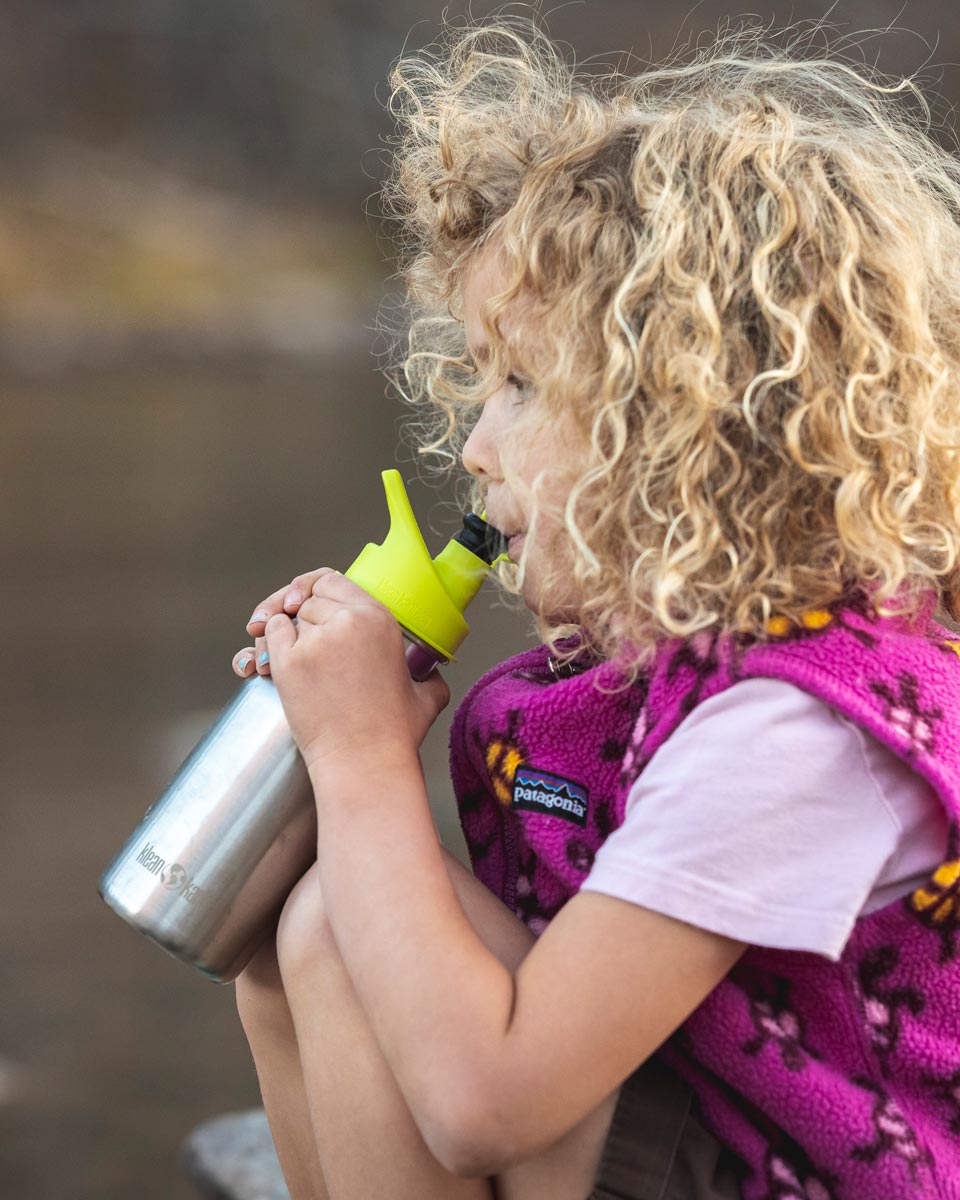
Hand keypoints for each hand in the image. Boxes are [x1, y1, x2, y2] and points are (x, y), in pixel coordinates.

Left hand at [240, 568, 450, 772]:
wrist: (363, 762)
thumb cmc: (393, 736)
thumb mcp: (425, 696)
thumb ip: (428, 675)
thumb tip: (430, 672)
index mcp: (380, 619)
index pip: (335, 581)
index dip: (321, 592)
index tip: (315, 605)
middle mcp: (348, 621)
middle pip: (310, 599)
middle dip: (305, 616)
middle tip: (306, 641)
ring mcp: (316, 640)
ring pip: (290, 616)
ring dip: (288, 631)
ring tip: (296, 659)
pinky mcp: (289, 661)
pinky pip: (270, 633)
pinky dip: (268, 641)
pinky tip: (276, 659)